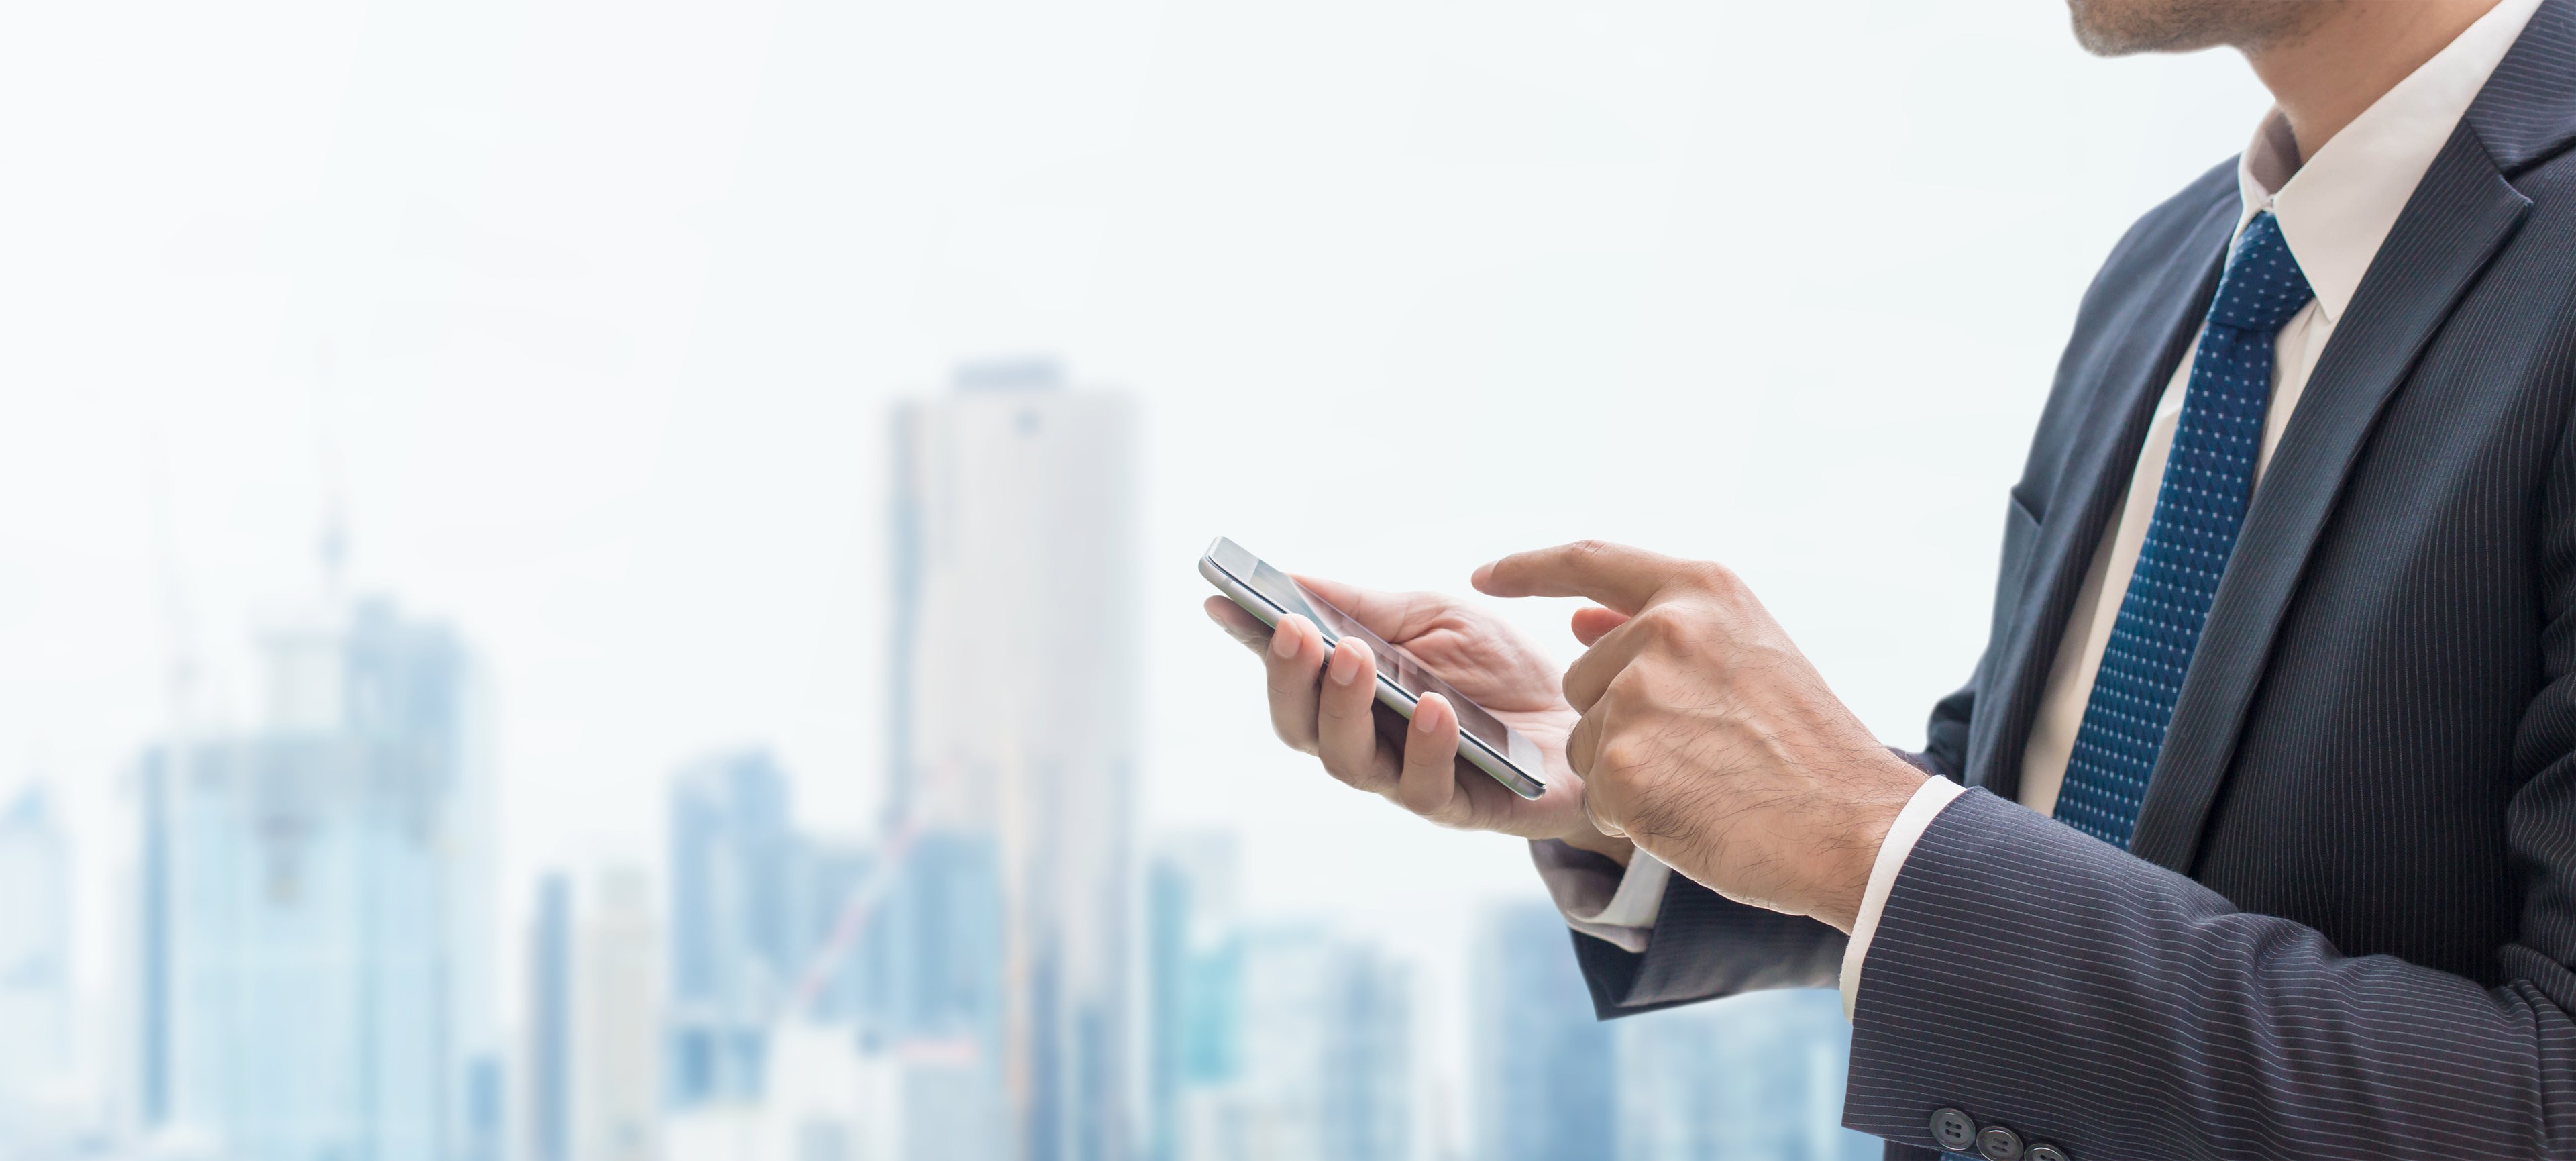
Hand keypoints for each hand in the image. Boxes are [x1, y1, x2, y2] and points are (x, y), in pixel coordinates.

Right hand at [1203, 576, 1629, 861]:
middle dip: (1292, 679)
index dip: (1252, 645)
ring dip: (1346, 710)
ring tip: (1355, 659)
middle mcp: (1366, 741)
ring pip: (1349, 764)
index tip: (1221, 602)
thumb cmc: (1499, 668)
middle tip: (1298, 631)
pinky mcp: (1463, 807)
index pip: (1287, 673)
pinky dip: (1426, 746)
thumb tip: (1290, 579)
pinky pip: (1428, 789)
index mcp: (1351, 693)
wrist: (1586, 714)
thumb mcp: (1433, 617)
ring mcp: (1408, 778)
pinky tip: (1433, 707)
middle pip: (1301, 728)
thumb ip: (1365, 606)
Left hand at [1475, 541, 1926, 929]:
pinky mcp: (1620, 763)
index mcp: (1699, 590)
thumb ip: (1664, 632)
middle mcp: (1662, 629)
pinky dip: (1634, 814)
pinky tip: (1693, 813)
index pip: (1588, 560)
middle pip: (1583, 676)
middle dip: (1618, 717)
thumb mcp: (1748, 654)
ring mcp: (1636, 694)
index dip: (1528, 566)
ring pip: (1585, 738)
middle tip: (1702, 750)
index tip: (1484, 574)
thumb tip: (1578, 621)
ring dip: (1626, 768)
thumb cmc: (1807, 748)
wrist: (1854, 826)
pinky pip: (1596, 793)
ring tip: (1706, 780)